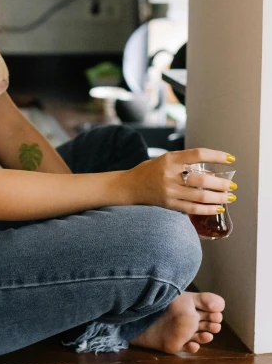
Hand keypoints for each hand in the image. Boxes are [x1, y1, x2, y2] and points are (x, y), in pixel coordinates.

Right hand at [122, 148, 236, 214]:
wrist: (130, 186)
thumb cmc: (151, 171)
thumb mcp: (167, 160)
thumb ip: (186, 164)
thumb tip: (213, 172)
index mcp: (170, 159)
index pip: (198, 154)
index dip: (217, 156)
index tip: (231, 159)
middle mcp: (169, 174)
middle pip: (202, 179)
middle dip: (222, 183)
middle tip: (233, 185)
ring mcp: (169, 191)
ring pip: (200, 196)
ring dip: (219, 197)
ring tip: (229, 197)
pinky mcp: (169, 204)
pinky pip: (193, 208)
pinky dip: (208, 209)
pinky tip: (218, 208)